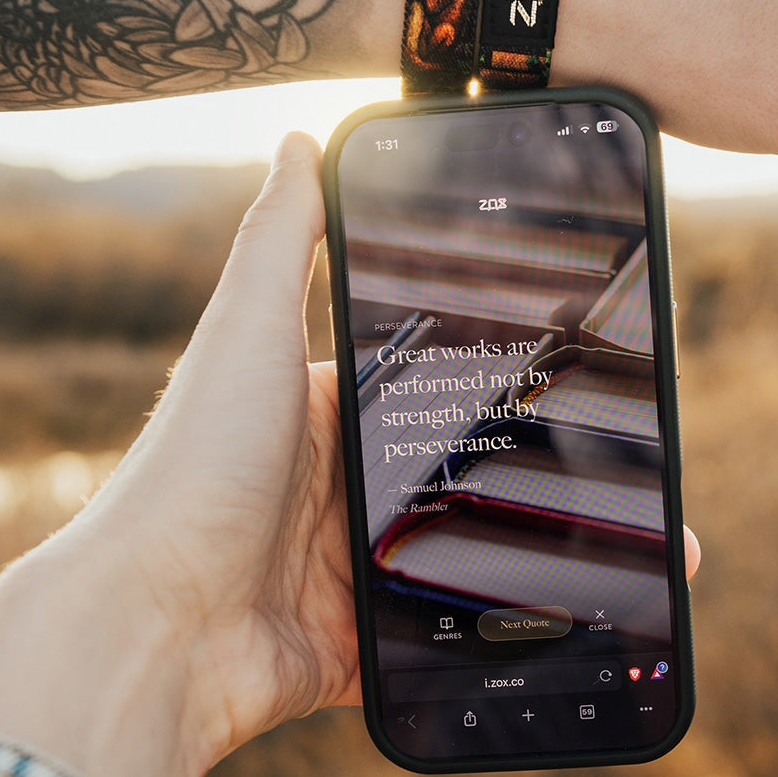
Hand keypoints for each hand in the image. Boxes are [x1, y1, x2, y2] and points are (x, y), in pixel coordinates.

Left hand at [0, 132, 700, 776]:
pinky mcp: (358, 637)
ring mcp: (353, 565)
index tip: (571, 375)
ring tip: (622, 551)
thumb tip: (297, 139)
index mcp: (328, 413)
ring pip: (462, 558)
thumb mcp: (247, 329)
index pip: (426, 385)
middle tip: (625, 474)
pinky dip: (494, 636)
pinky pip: (437, 636)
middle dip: (534, 478)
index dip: (493, 381)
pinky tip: (568, 626)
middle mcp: (342, 486)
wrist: (153, 623)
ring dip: (535, 559)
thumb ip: (282, 238)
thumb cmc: (197, 462)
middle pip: (456, 475)